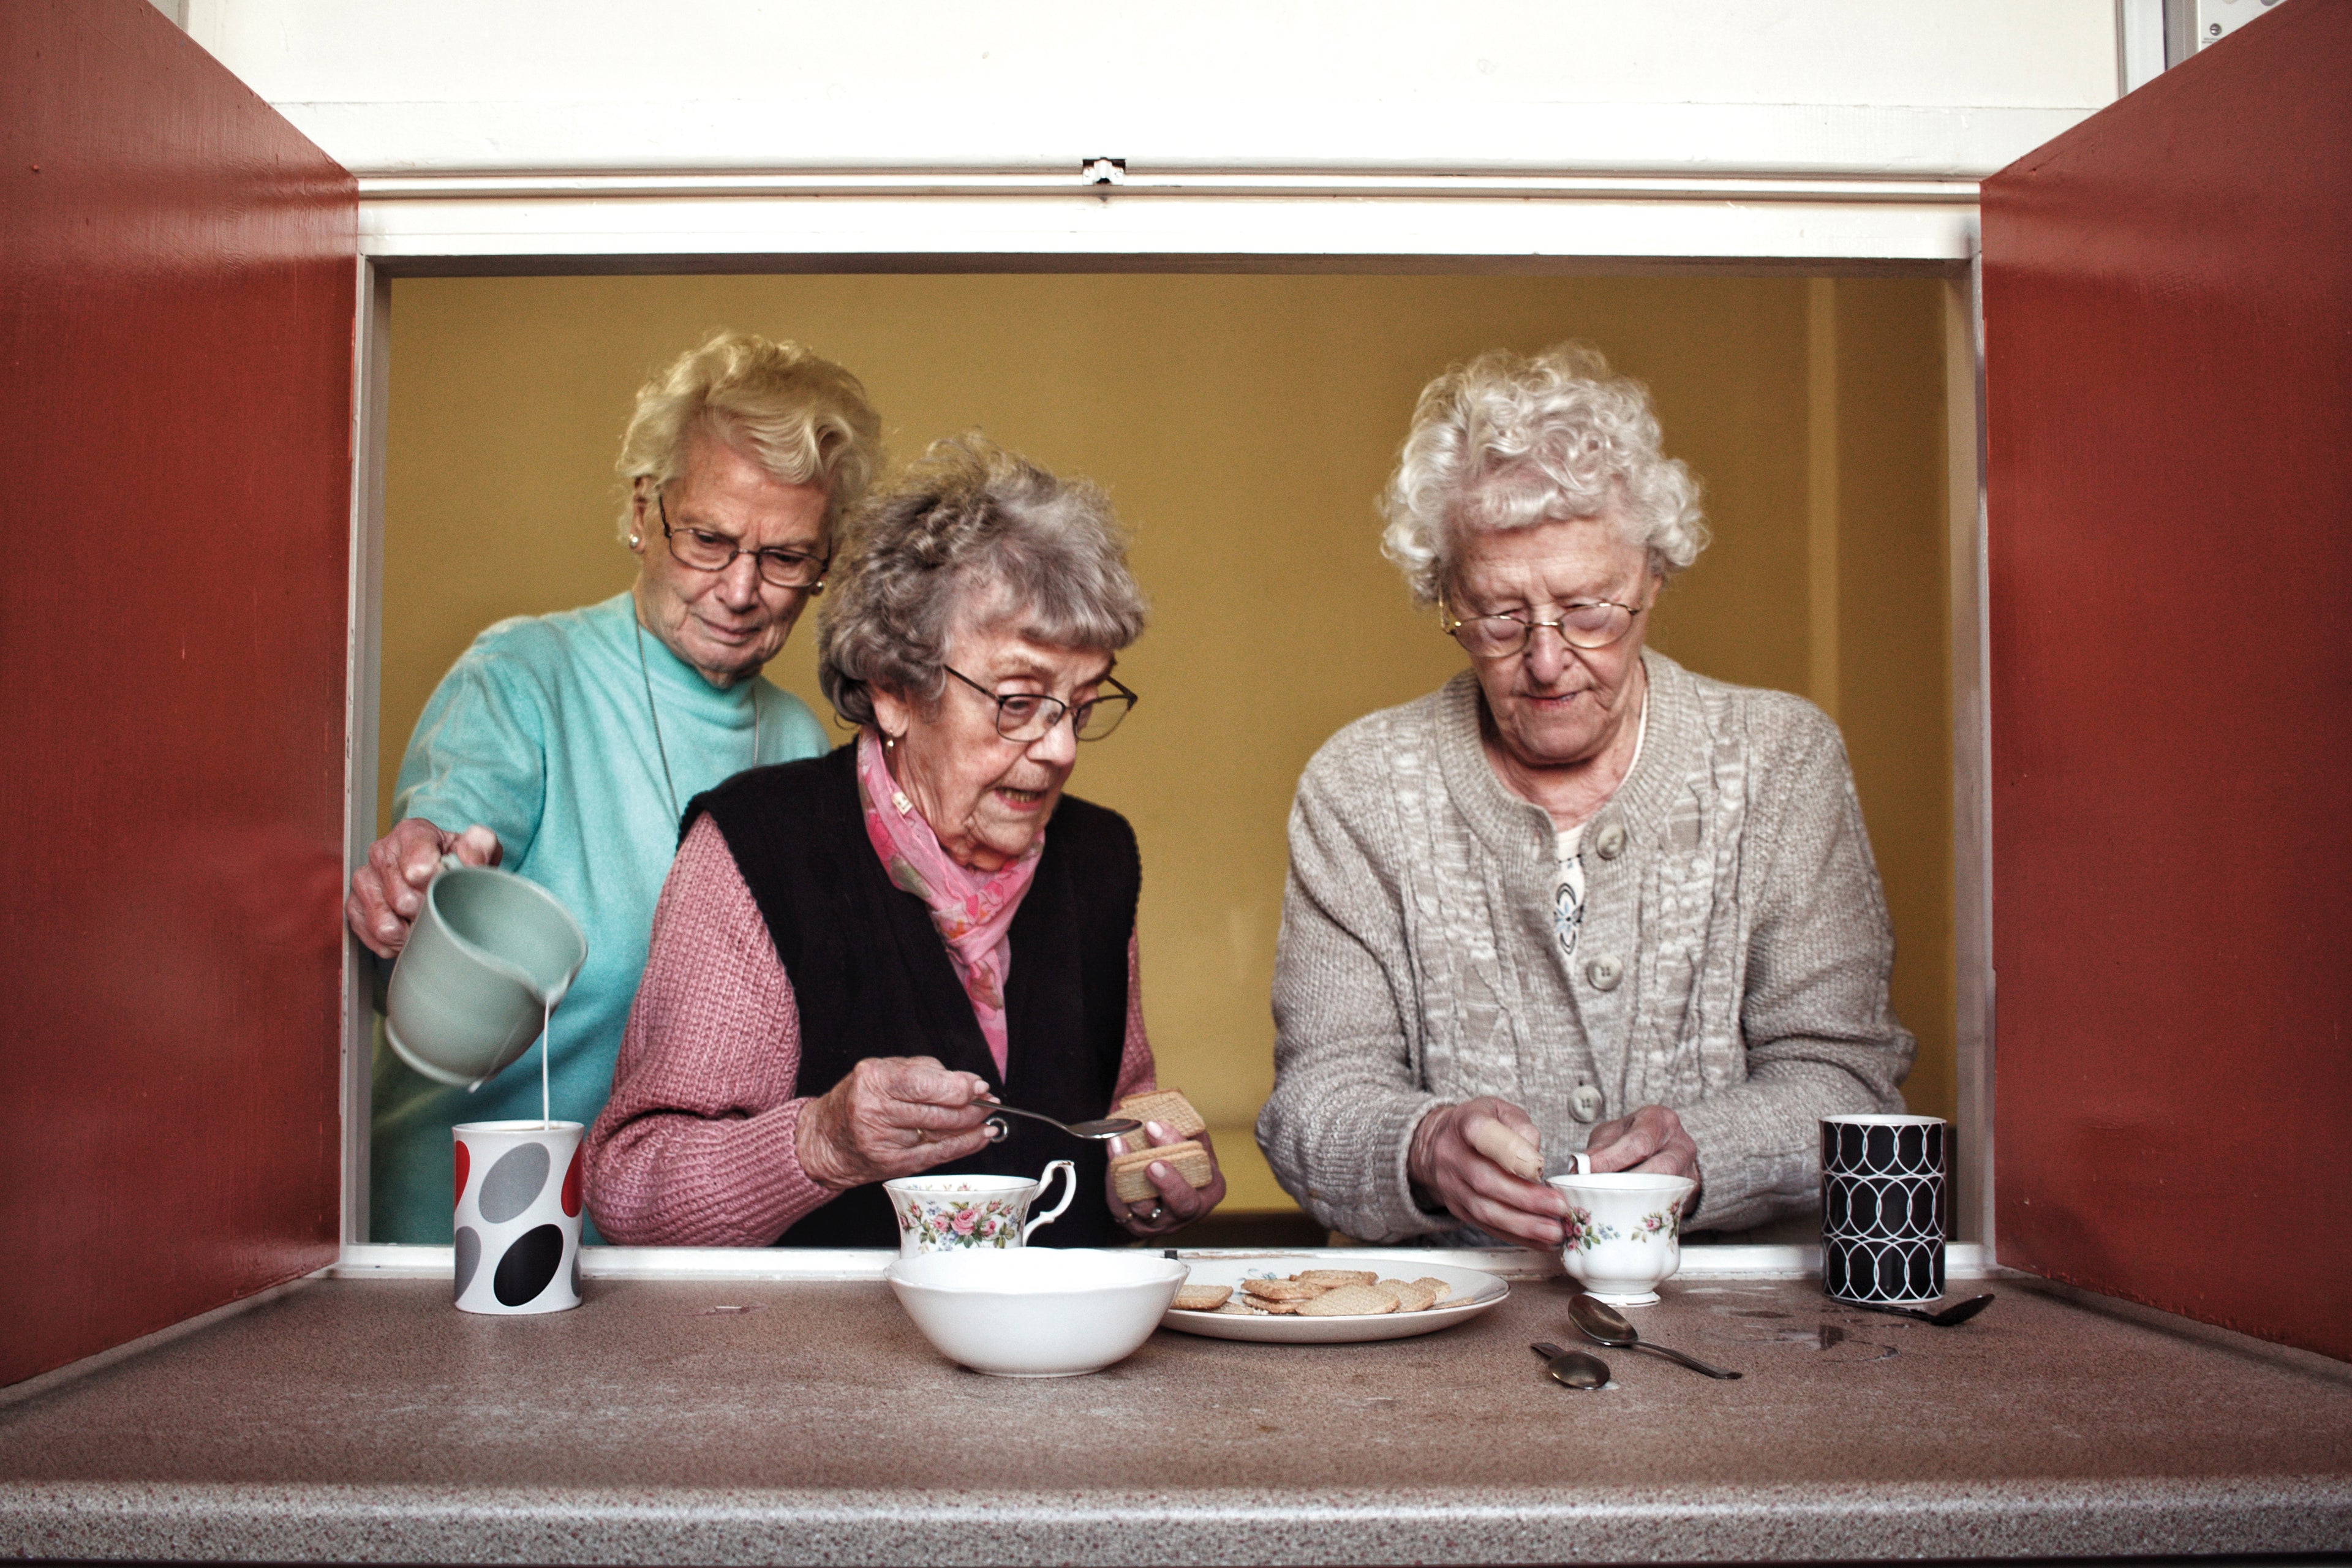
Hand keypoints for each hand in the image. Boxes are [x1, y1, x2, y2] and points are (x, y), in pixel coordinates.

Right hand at [346, 819, 500, 957]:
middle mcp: (381, 852)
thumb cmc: (457, 860)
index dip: (435, 886)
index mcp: (411, 833)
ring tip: (424, 922)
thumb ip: (480, 846)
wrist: (439, 870)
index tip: (446, 887)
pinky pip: (369, 935)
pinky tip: (407, 931)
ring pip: (383, 924)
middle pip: (402, 900)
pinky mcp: (354, 904)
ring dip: (409, 932)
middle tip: (440, 910)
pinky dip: (392, 943)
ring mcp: (364, 879)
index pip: (417, 867)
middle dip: (426, 913)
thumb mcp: (479, 847)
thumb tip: (469, 860)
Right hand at [795, 1057, 997, 1189]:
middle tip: (989, 1101)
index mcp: (873, 1080)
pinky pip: (937, 1155)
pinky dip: (964, 1145)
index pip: (925, 1083)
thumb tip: (968, 1082)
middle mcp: (876, 1110)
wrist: (823, 1142)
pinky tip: (980, 1137)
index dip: (959, 1086)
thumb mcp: (882, 1072)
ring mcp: (884, 1140)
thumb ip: (923, 1072)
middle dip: (971, 1106)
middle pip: (937, 1110)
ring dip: (972, 1125)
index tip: (979, 1085)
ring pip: (941, 1133)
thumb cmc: (856, 1101)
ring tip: (988, 1118)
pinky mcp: (892, 1164)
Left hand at [1108, 1122, 1225, 1236]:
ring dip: (1127, 1175)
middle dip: (1168, 1182)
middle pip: (1182, 1202)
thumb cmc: (1180, 1163)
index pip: (1201, 1171)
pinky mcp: (1135, 1224)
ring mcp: (1161, 1222)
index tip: (1156, 1127)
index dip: (1178, 1148)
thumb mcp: (1191, 1146)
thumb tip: (1162, 1100)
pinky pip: (1121, 1207)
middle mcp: (1188, 1211)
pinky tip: (1111, 1156)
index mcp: (1210, 1188)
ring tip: (1118, 1145)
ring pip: (1143, 1208)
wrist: (1160, 1191)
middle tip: (1152, 1163)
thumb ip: (1185, 1127)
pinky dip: (1112, 1181)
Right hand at [1406, 1097, 1570, 1248]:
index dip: (1510, 1151)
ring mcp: (1453, 1186)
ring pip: (1486, 1210)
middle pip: (1486, 1181)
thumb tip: (1534, 1156)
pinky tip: (1540, 1240)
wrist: (1439, 1144)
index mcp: (1466, 1123)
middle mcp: (1453, 1156)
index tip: (1537, 1167)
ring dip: (1523, 1224)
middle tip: (1558, 1207)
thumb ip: (1521, 1126)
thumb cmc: (1479, 1124)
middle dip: (1526, 1198)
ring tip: (1553, 1231)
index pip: (1483, 1135)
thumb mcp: (1500, 1110)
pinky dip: (1516, 1236)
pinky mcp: (1458, 1209)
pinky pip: (1487, 1226)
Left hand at [1584, 1103, 1702, 1211]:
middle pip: (1659, 1169)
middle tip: (1598, 1192)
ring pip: (1667, 1189)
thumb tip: (1580, 1169)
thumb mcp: (1612, 1134)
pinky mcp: (1689, 1192)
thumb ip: (1598, 1148)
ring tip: (1610, 1203)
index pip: (1638, 1142)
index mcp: (1660, 1119)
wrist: (1659, 1148)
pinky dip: (1645, 1207)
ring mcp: (1689, 1169)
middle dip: (1626, 1183)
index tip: (1588, 1172)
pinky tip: (1626, 1211)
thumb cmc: (1631, 1137)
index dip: (1611, 1160)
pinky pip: (1669, 1203)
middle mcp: (1681, 1143)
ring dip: (1636, 1198)